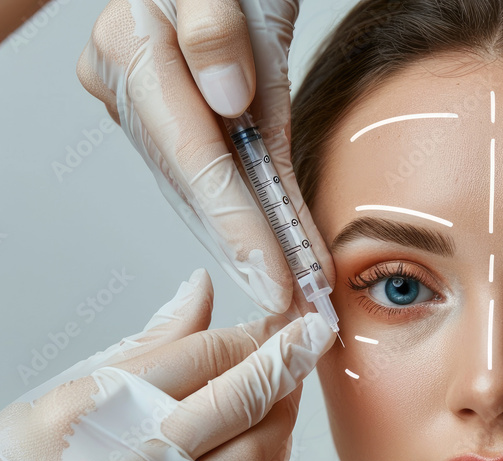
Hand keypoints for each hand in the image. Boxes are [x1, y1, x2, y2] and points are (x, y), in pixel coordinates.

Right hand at [0, 269, 335, 460]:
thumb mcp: (72, 389)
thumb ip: (152, 342)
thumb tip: (203, 289)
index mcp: (100, 408)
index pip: (207, 355)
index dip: (257, 332)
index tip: (283, 318)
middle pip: (241, 398)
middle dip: (291, 358)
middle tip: (316, 334)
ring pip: (259, 450)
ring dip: (285, 410)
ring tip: (289, 385)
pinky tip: (275, 438)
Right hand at [75, 0, 334, 317]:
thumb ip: (216, 31)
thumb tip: (224, 100)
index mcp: (133, 45)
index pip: (195, 153)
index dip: (239, 222)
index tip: (277, 272)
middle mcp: (125, 78)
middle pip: (193, 181)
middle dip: (245, 246)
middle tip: (289, 299)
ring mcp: (140, 97)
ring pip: (198, 184)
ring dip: (244, 238)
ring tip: (287, 285)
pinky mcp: (163, 109)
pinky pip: (206, 167)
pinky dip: (242, 207)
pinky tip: (268, 245)